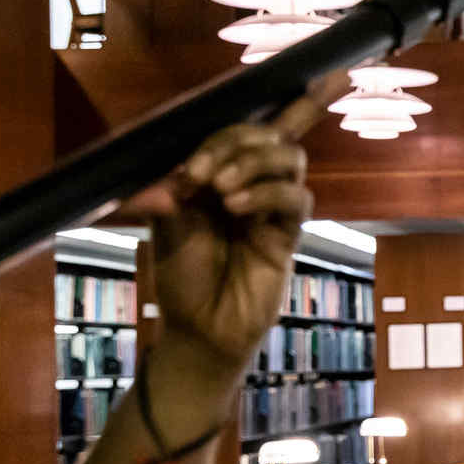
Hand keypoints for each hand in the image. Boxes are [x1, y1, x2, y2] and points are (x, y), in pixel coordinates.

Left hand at [146, 124, 311, 372]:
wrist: (201, 328)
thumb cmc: (182, 279)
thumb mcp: (166, 230)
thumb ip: (171, 195)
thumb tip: (172, 173)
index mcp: (217, 176)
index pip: (232, 135)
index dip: (219, 140)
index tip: (190, 172)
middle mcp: (248, 184)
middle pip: (267, 135)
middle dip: (237, 144)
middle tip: (205, 177)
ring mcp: (271, 208)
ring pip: (289, 158)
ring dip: (255, 163)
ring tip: (223, 190)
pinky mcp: (290, 233)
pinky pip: (297, 199)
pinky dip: (268, 193)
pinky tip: (238, 207)